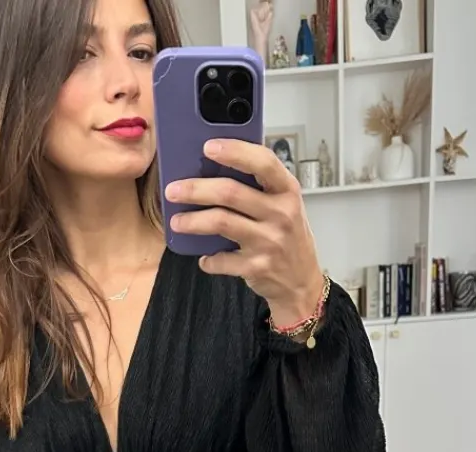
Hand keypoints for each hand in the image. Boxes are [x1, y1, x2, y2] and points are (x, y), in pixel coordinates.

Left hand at [165, 139, 324, 326]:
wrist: (301, 281)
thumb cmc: (288, 236)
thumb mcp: (284, 205)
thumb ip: (259, 187)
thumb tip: (214, 168)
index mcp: (287, 190)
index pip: (263, 162)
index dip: (234, 151)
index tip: (208, 146)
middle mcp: (281, 213)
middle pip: (230, 192)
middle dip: (196, 189)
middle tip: (173, 190)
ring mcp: (269, 241)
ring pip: (221, 222)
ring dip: (193, 221)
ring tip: (177, 221)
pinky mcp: (257, 267)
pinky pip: (222, 259)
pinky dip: (208, 259)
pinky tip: (205, 257)